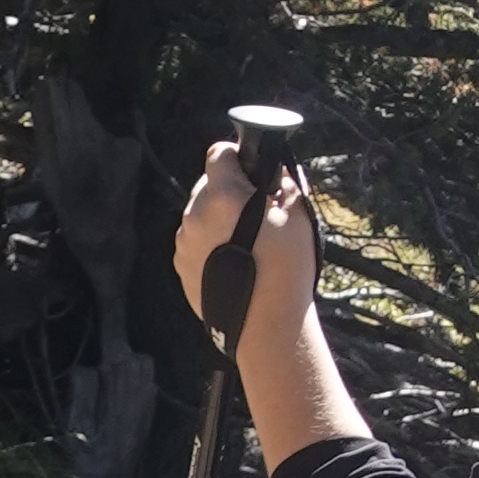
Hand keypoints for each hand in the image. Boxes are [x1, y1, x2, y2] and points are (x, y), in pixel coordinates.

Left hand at [175, 142, 318, 335]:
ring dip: (219, 216)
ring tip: (247, 241)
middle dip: (229, 189)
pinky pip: (195, 239)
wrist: (265, 325)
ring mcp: (184, 241)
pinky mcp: (180, 264)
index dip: (237, 155)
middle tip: (257, 210)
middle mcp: (195, 214)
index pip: (219, 153)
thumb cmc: (286, 269)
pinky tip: (234, 258)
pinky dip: (210, 240)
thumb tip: (272, 166)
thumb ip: (281, 181)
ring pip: (200, 212)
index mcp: (223, 196)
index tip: (252, 169)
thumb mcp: (298, 215)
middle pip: (208, 183)